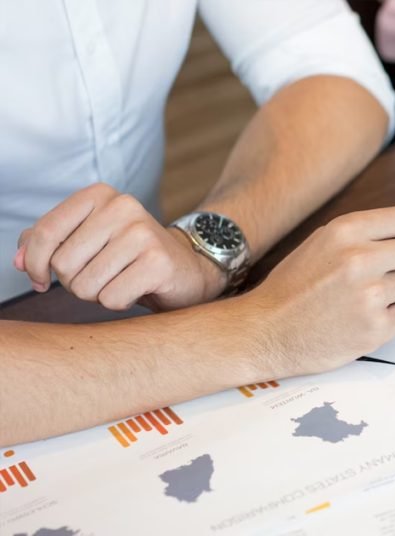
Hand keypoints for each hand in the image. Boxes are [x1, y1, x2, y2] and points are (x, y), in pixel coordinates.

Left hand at [14, 183, 225, 310]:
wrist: (187, 268)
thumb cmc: (130, 256)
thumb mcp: (88, 239)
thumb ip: (48, 243)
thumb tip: (18, 261)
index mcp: (99, 195)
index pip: (45, 232)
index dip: (34, 264)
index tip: (40, 280)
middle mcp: (122, 207)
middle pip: (63, 264)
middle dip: (74, 282)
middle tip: (99, 277)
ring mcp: (142, 233)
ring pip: (85, 286)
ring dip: (97, 294)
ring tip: (119, 281)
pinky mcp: (158, 263)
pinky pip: (112, 299)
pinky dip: (120, 302)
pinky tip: (137, 289)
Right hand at [244, 205, 394, 376]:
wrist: (265, 332)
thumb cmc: (292, 288)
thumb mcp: (322, 243)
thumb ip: (363, 234)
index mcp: (346, 231)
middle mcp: (360, 259)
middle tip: (391, 270)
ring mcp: (371, 295)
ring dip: (392, 291)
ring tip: (359, 299)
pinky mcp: (376, 328)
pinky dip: (389, 318)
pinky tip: (361, 318)